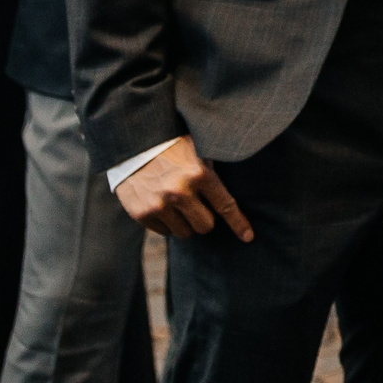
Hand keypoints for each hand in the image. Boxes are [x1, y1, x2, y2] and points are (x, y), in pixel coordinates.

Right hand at [114, 136, 254, 240]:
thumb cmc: (172, 146)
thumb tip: (228, 199)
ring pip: (184, 233)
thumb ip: (211, 173)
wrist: (133, 144)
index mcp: (199, 174)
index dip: (239, 223)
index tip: (248, 237)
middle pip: (205, 226)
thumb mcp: (198, 151)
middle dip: (204, 219)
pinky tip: (162, 205)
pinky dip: (167, 223)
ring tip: (178, 204)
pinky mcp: (142, 213)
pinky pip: (164, 232)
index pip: (225, 206)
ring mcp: (159, 204)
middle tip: (198, 207)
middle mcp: (180, 192)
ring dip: (185, 223)